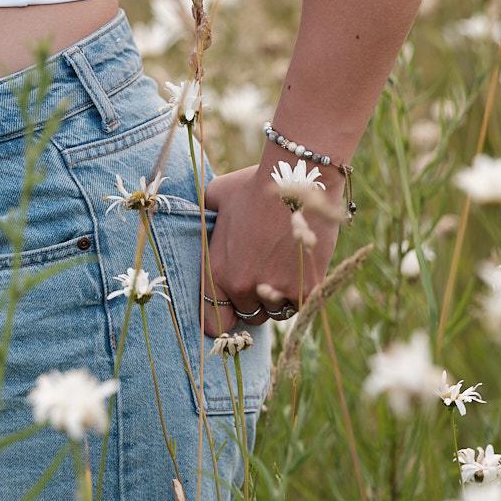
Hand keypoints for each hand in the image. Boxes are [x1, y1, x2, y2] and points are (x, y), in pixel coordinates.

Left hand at [198, 163, 342, 336]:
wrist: (297, 179)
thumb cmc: (255, 184)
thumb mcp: (216, 196)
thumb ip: (206, 215)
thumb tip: (195, 214)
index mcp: (217, 270)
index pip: (214, 321)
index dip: (224, 315)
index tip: (233, 307)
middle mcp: (243, 286)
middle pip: (250, 314)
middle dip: (256, 299)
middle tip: (264, 272)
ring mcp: (275, 290)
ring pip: (276, 311)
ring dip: (279, 297)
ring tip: (283, 265)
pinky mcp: (305, 289)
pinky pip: (300, 303)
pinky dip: (301, 290)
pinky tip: (299, 265)